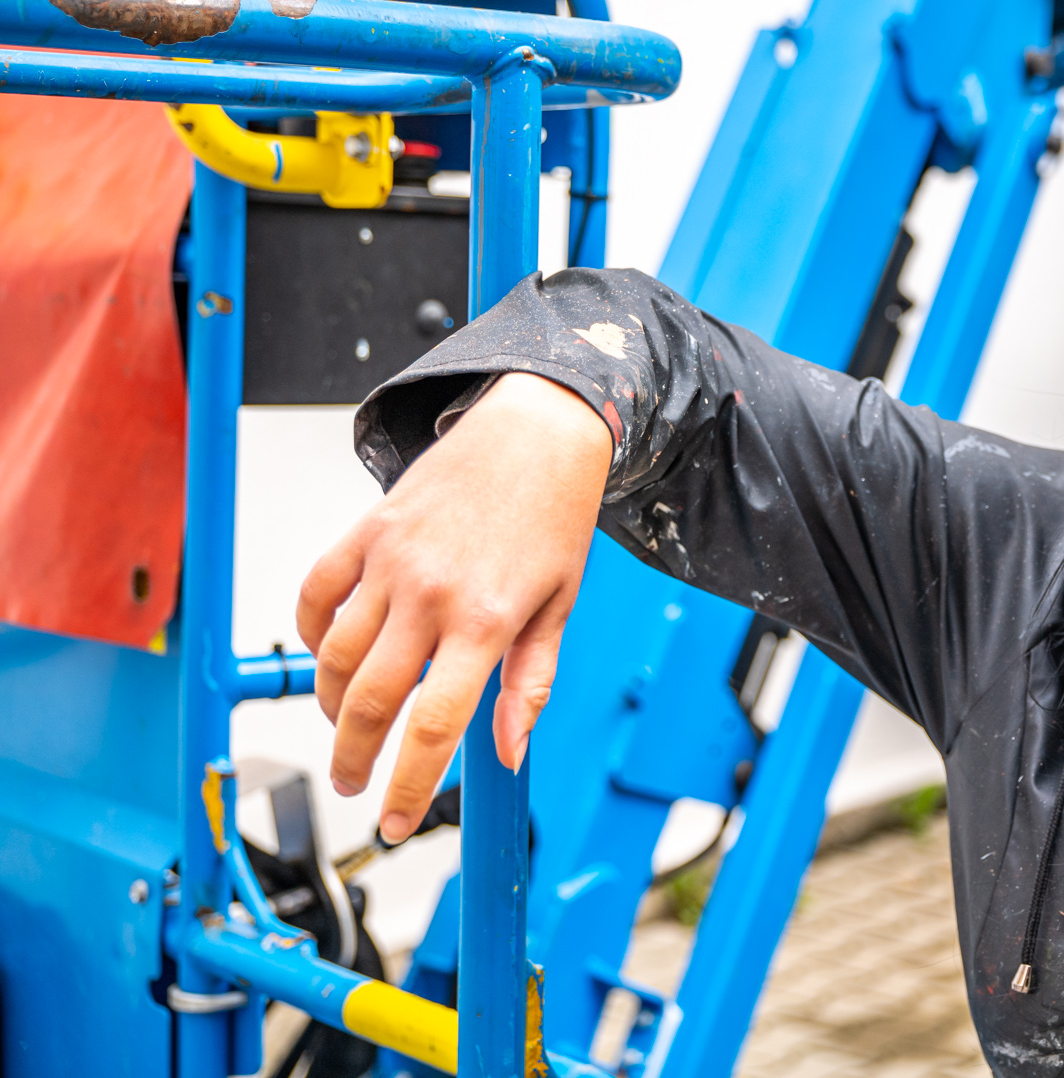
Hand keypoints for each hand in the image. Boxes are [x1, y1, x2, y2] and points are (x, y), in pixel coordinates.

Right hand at [297, 371, 613, 842]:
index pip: (434, 726)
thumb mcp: (559, 606)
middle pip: (371, 702)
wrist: (537, 432)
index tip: (395, 824)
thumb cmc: (553, 518)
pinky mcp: (367, 530)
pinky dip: (310, 635)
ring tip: (349, 726)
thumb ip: (528, 684)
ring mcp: (392, 561)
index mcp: (487, 621)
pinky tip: (329, 656)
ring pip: (334, 657)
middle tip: (355, 784)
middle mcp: (433, 594)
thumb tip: (506, 752)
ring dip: (332, 705)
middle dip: (355, 759)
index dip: (409, 787)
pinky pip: (315, 595)